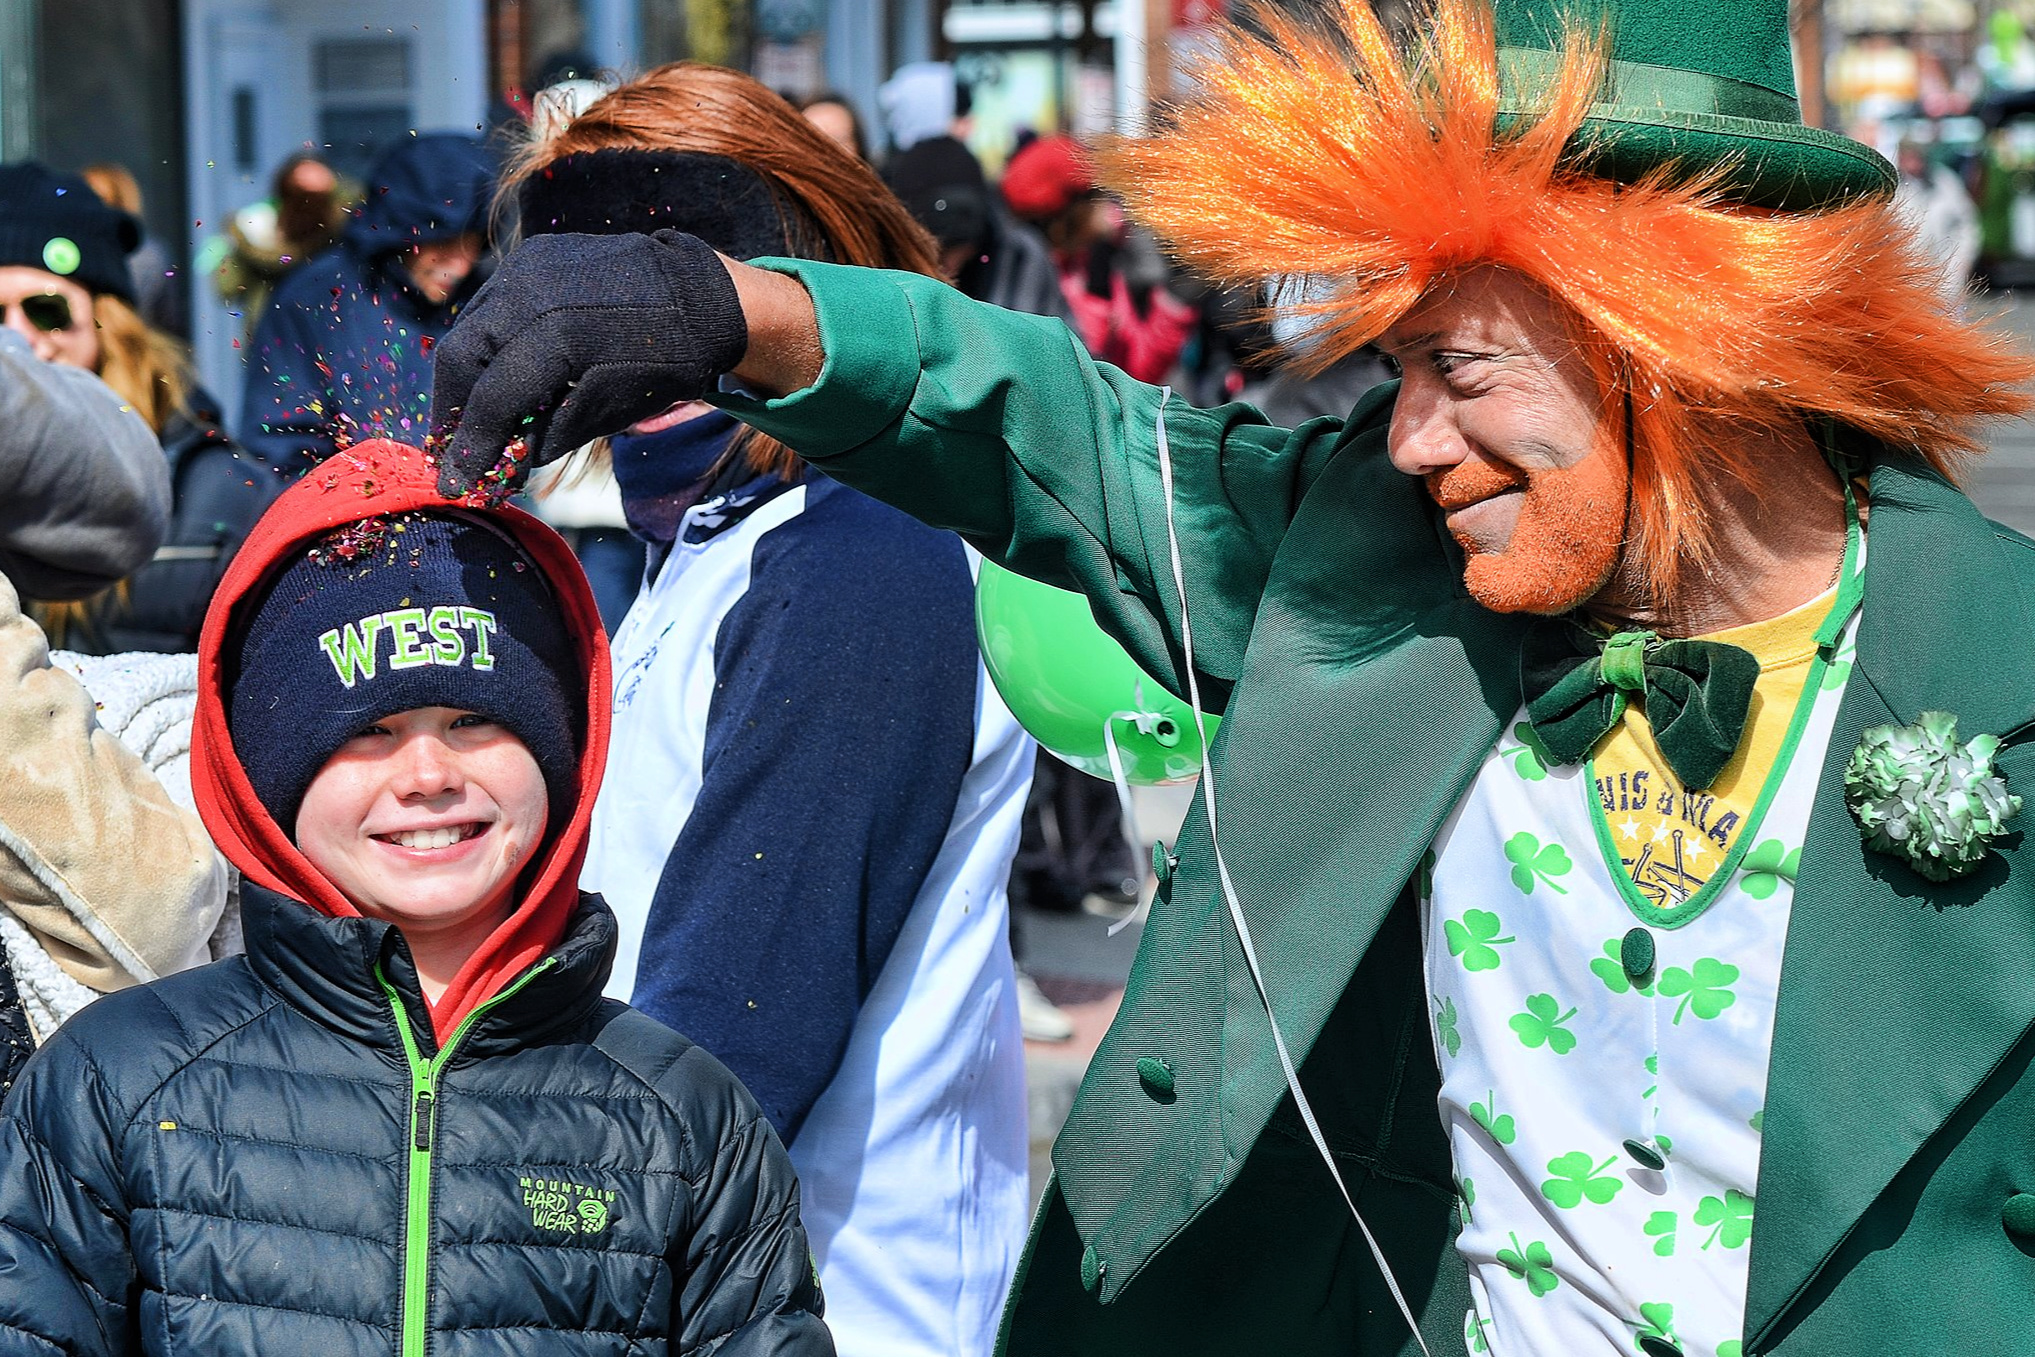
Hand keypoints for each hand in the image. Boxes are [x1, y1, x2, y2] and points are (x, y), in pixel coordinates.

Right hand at [427, 230, 748, 498]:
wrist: (702, 297)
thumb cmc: (666, 362)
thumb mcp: (612, 410)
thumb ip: (550, 434)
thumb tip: (501, 461)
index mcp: (556, 334)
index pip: (492, 397)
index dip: (470, 445)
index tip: (455, 481)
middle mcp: (530, 290)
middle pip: (460, 356)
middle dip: (451, 409)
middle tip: (451, 449)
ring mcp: (528, 265)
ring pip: (469, 327)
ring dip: (464, 376)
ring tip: (469, 418)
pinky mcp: (533, 254)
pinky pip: (492, 305)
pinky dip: (486, 344)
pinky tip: (492, 375)